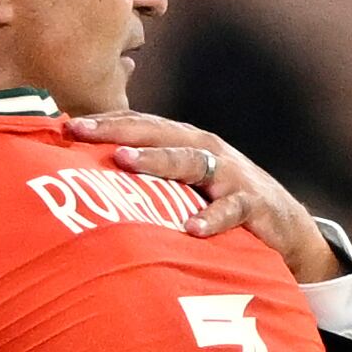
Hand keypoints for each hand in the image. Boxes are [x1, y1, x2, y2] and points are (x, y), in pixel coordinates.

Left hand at [67, 112, 342, 282]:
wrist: (286, 226)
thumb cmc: (221, 202)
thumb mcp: (185, 185)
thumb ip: (149, 177)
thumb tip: (91, 178)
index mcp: (185, 142)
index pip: (140, 124)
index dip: (105, 122)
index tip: (66, 125)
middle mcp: (205, 150)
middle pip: (158, 133)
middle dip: (118, 130)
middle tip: (82, 131)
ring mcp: (230, 175)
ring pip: (189, 161)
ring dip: (156, 160)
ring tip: (125, 160)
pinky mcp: (252, 205)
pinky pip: (230, 209)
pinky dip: (212, 218)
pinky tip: (191, 228)